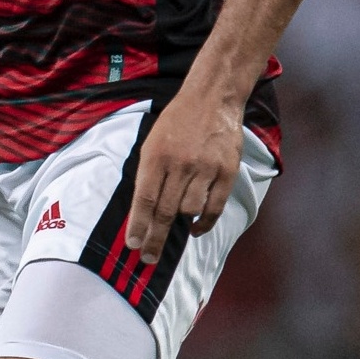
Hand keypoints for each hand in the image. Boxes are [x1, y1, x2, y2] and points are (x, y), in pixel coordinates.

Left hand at [125, 83, 243, 262]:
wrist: (211, 100)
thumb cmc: (175, 123)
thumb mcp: (151, 143)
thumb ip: (148, 174)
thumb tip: (142, 210)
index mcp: (155, 157)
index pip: (145, 200)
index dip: (138, 225)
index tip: (132, 246)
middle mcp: (180, 165)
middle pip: (166, 211)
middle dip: (154, 238)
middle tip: (147, 258)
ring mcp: (206, 168)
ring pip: (190, 210)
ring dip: (179, 227)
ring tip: (170, 236)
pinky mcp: (227, 171)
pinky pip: (215, 205)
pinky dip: (205, 222)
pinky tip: (196, 229)